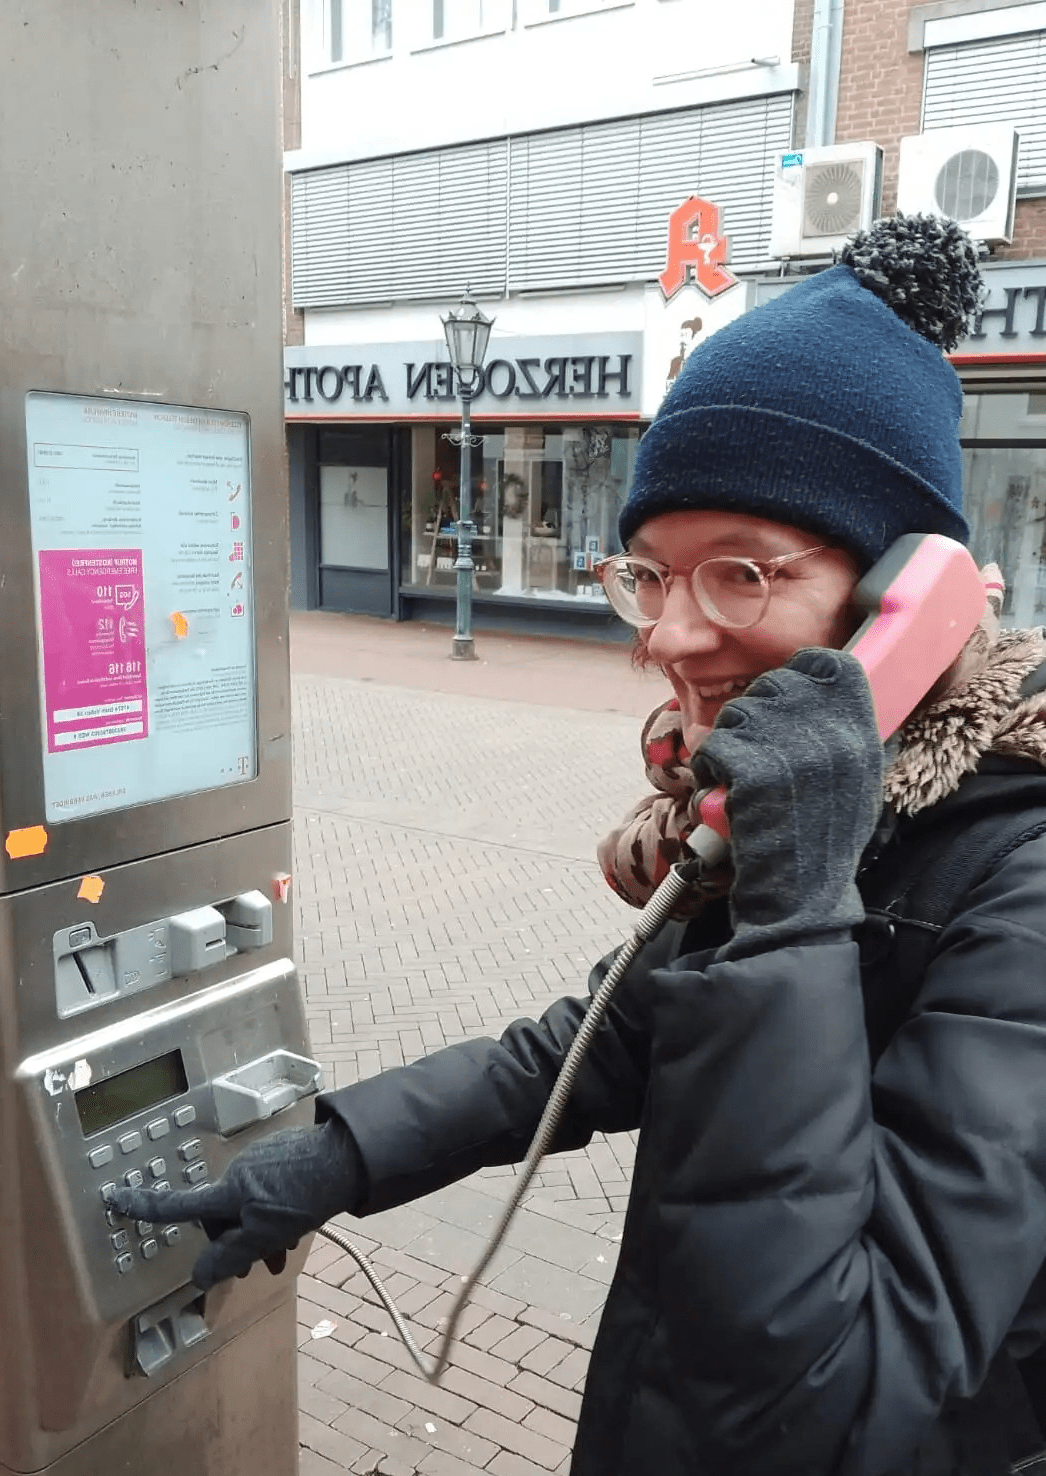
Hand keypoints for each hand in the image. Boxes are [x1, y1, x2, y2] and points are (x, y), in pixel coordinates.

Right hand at [105, 1119, 362, 1289]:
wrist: (350, 1158)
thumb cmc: (307, 1195)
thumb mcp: (267, 1235)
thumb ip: (230, 1257)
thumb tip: (198, 1276)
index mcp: (229, 1191)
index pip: (179, 1204)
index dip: (146, 1207)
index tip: (116, 1199)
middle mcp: (239, 1171)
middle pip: (221, 1215)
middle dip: (234, 1241)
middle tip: (259, 1267)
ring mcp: (262, 1161)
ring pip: (248, 1206)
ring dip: (258, 1232)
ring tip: (282, 1256)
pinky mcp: (283, 1156)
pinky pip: (267, 1191)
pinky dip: (274, 1212)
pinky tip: (297, 1226)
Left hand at [691, 648, 882, 957]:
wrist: (801, 898)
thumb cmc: (820, 843)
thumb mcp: (855, 783)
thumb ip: (842, 735)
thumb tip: (815, 688)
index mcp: (862, 735)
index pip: (829, 665)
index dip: (797, 676)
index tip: (783, 704)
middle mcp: (834, 736)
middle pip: (774, 685)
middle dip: (753, 715)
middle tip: (753, 754)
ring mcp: (796, 751)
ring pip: (738, 712)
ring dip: (729, 743)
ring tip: (740, 779)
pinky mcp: (757, 772)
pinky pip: (715, 745)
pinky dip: (710, 769)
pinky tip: (723, 793)